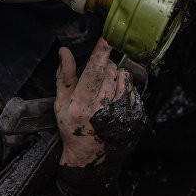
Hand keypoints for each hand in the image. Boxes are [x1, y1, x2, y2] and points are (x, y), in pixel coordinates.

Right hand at [55, 38, 139, 167]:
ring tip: (106, 92)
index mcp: (82, 104)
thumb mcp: (61, 103)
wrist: (90, 158)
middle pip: (111, 70)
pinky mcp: (134, 118)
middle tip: (96, 81)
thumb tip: (64, 51)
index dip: (102, 51)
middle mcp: (103, 109)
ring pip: (125, 78)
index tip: (108, 37)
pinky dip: (125, 91)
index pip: (94, 70)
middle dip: (105, 67)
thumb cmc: (73, 128)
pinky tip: (115, 102)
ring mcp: (121, 114)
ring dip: (117, 78)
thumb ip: (64, 75)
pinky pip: (134, 91)